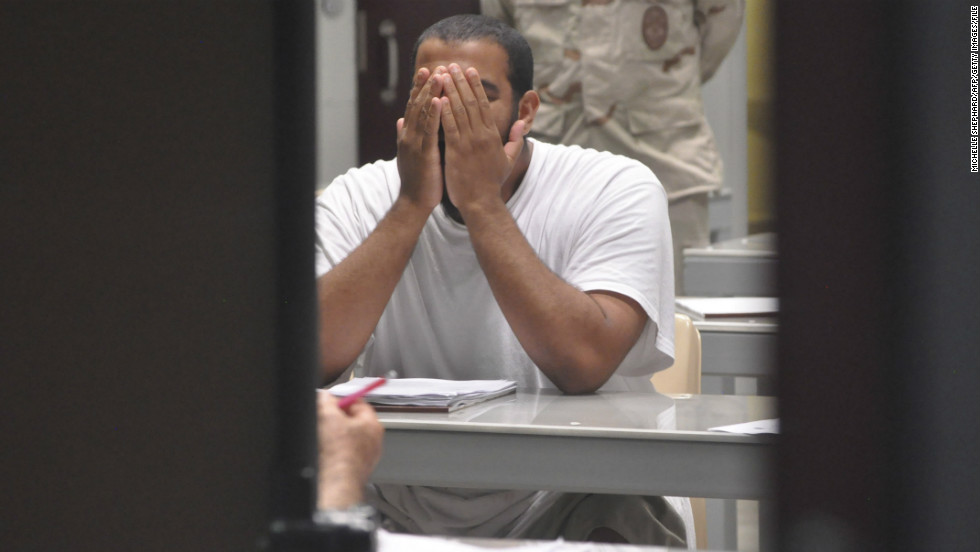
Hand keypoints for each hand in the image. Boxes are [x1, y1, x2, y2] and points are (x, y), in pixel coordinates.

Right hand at [316, 392, 383, 508]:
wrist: (336, 484)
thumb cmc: (338, 454)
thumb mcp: (328, 417)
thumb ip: (326, 401)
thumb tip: (324, 396)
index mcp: (373, 425)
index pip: (360, 404)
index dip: (342, 400)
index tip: (330, 401)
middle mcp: (374, 441)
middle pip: (354, 421)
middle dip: (336, 418)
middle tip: (323, 418)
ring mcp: (366, 457)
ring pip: (348, 439)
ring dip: (334, 436)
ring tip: (322, 438)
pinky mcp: (356, 469)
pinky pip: (345, 454)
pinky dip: (335, 451)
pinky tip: (325, 453)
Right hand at [395, 67, 444, 213]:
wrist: (414, 203)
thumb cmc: (417, 180)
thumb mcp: (410, 155)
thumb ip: (406, 136)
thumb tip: (401, 121)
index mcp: (408, 135)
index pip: (414, 107)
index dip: (420, 89)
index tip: (428, 72)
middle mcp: (409, 136)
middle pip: (417, 104)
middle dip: (426, 85)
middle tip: (434, 66)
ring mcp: (415, 143)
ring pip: (422, 113)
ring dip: (430, 93)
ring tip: (438, 75)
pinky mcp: (424, 153)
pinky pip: (429, 130)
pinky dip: (433, 113)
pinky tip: (439, 99)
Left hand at [439, 64, 524, 215]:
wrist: (481, 203)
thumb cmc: (492, 183)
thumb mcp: (509, 160)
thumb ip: (514, 140)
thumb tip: (518, 124)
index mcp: (492, 135)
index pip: (484, 105)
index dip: (476, 86)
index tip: (469, 71)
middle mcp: (482, 136)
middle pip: (471, 102)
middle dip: (461, 82)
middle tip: (452, 65)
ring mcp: (469, 143)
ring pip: (459, 110)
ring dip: (450, 90)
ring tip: (442, 74)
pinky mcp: (456, 152)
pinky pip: (449, 127)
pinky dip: (444, 111)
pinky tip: (438, 97)